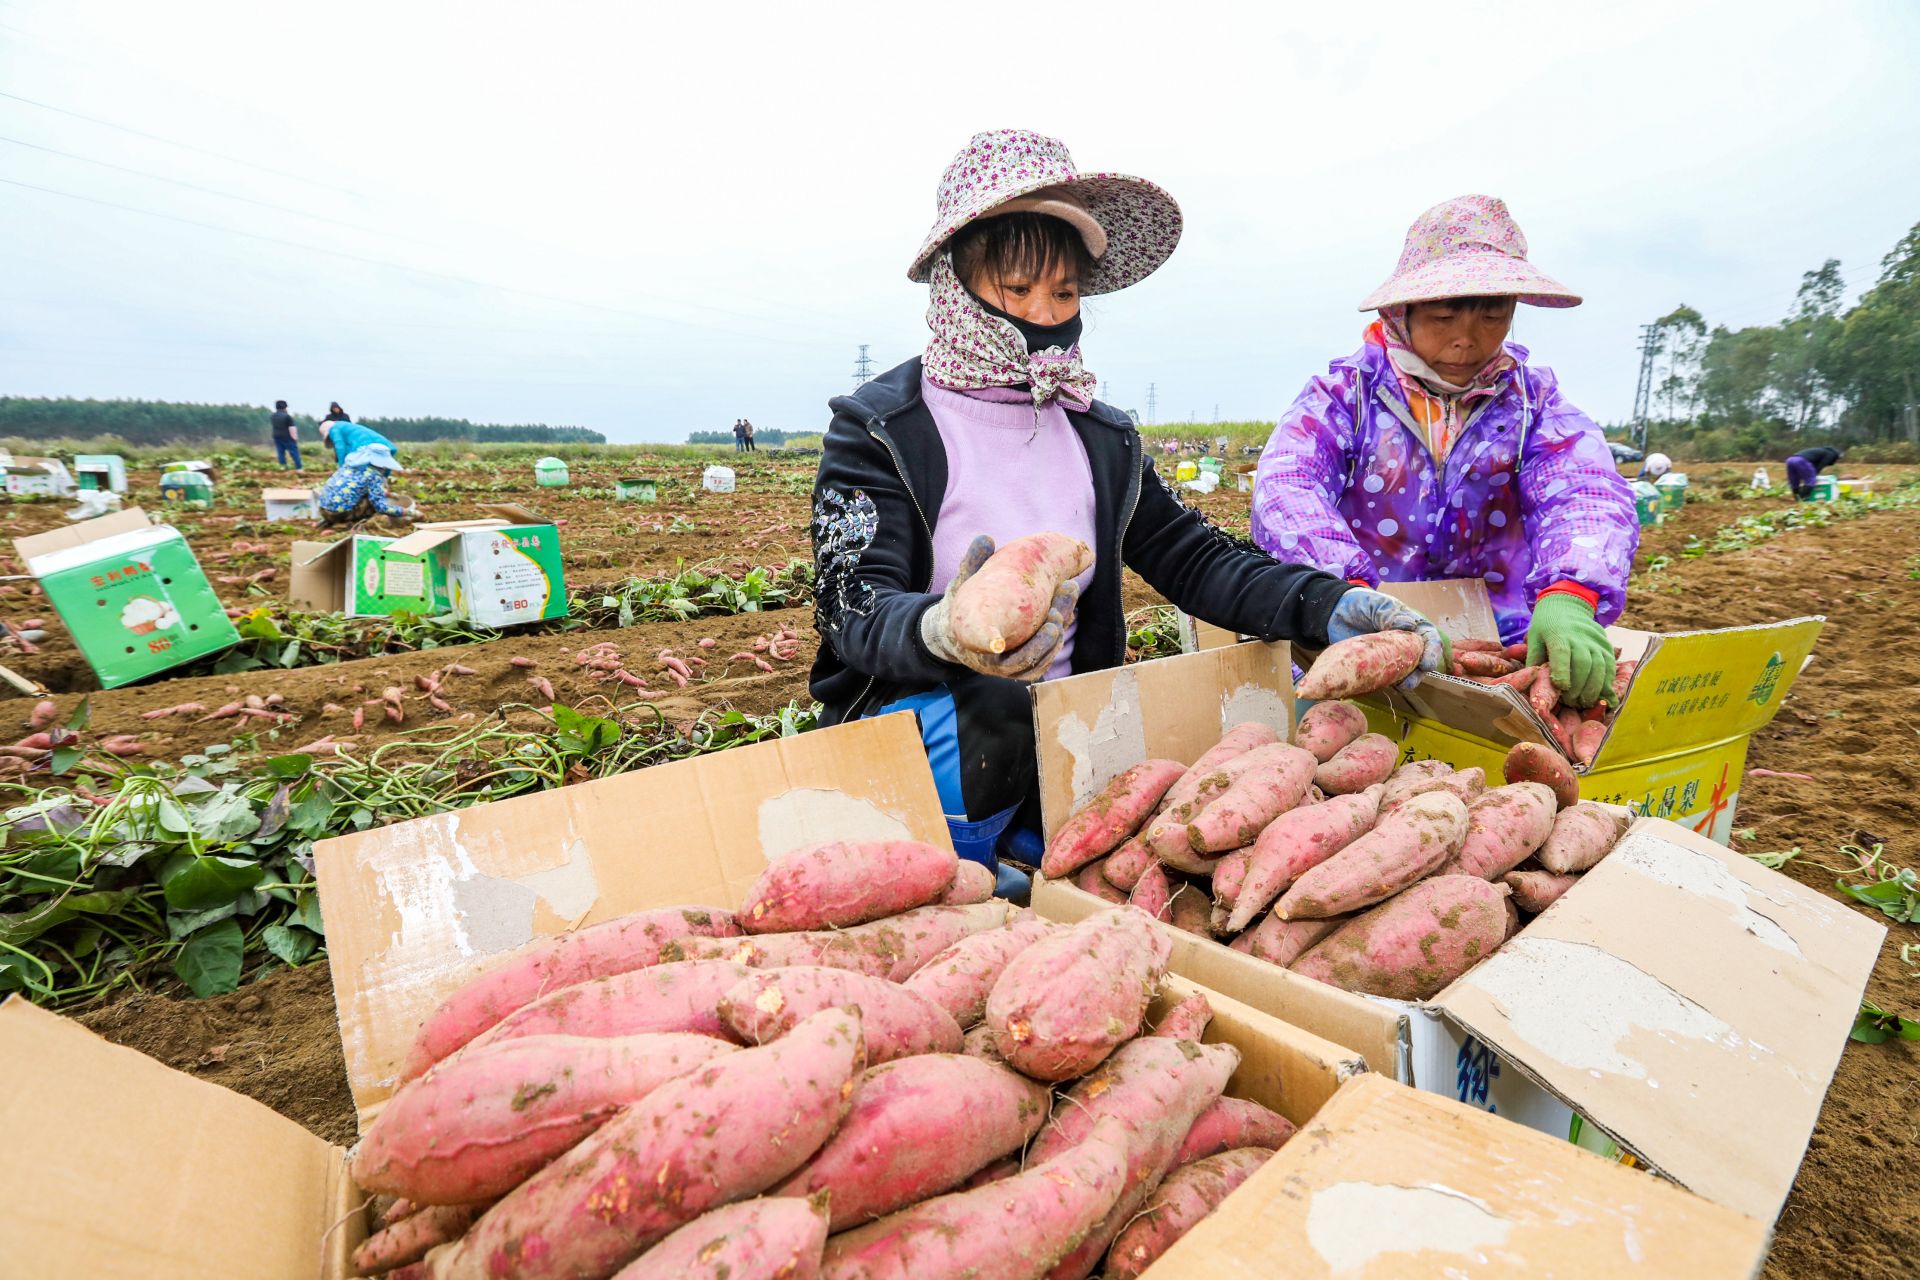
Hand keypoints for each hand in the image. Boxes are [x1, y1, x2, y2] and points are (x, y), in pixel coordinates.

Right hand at [921, 535, 1080, 681]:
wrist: (956, 632)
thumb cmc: (959, 607)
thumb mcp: (961, 585)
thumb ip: (972, 564)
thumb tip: (985, 538)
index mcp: (976, 647)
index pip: (993, 651)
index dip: (1002, 645)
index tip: (1010, 638)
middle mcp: (995, 664)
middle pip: (1026, 657)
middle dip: (1045, 637)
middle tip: (1056, 611)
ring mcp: (1010, 669)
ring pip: (1039, 659)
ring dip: (1056, 635)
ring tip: (1066, 605)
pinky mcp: (1023, 667)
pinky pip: (1044, 659)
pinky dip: (1055, 640)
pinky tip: (1066, 613)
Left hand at [1326, 588, 1448, 691]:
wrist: (1334, 612)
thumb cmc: (1360, 603)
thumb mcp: (1377, 605)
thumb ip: (1391, 615)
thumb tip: (1411, 625)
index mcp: (1409, 624)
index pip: (1428, 638)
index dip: (1432, 652)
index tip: (1427, 664)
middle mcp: (1404, 641)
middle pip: (1420, 659)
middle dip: (1419, 673)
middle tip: (1411, 681)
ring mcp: (1391, 654)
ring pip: (1406, 671)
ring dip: (1407, 681)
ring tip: (1402, 687)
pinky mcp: (1376, 664)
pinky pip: (1386, 676)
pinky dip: (1388, 682)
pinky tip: (1386, 686)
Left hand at [1526, 592, 1613, 707]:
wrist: (1567, 605)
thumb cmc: (1546, 626)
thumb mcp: (1534, 638)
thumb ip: (1534, 660)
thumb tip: (1531, 684)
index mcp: (1557, 634)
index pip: (1562, 653)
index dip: (1563, 671)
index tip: (1561, 687)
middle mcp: (1579, 636)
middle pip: (1583, 663)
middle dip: (1579, 686)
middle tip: (1571, 702)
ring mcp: (1595, 640)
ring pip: (1600, 666)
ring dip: (1594, 687)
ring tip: (1585, 702)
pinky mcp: (1606, 644)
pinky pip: (1610, 665)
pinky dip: (1607, 682)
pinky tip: (1601, 695)